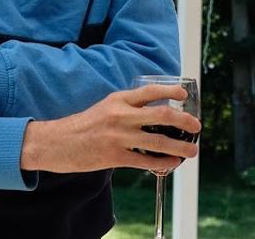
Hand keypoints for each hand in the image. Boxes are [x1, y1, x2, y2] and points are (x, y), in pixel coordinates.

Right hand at [20, 85, 200, 172]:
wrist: (58, 142)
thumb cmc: (83, 125)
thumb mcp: (105, 107)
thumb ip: (126, 108)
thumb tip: (153, 116)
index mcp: (118, 99)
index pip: (150, 91)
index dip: (170, 92)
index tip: (184, 95)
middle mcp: (120, 115)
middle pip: (162, 116)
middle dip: (184, 121)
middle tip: (196, 126)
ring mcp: (118, 136)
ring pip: (159, 141)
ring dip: (180, 146)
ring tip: (192, 150)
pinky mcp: (115, 156)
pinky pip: (146, 160)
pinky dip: (164, 162)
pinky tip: (173, 162)